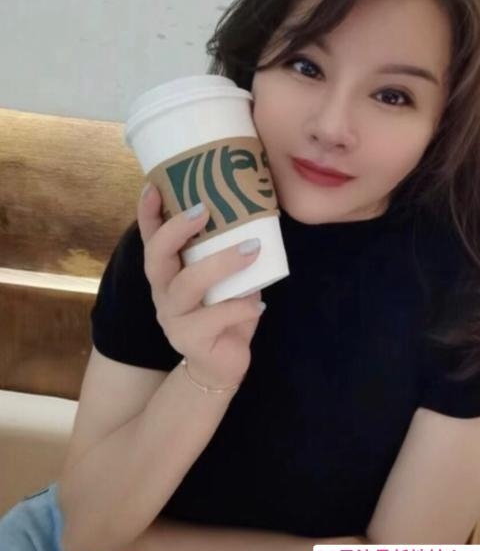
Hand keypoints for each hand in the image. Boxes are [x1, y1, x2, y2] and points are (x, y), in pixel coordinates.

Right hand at [137, 183, 264, 389]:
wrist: (220, 365)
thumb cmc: (224, 311)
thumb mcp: (226, 278)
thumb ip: (230, 252)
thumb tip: (255, 212)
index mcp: (168, 272)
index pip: (151, 238)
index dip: (147, 213)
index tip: (154, 185)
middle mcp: (163, 292)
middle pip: (156, 257)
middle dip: (176, 230)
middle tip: (205, 209)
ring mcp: (173, 317)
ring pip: (187, 285)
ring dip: (220, 264)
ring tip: (252, 249)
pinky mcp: (190, 341)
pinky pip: (215, 318)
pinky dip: (240, 307)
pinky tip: (259, 304)